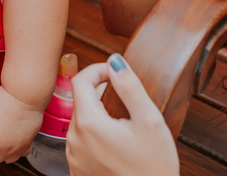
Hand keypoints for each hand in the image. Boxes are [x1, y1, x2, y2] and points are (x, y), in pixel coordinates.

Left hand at [0, 86, 42, 162]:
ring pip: (7, 159)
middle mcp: (5, 148)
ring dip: (3, 152)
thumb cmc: (5, 102)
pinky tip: (14, 138)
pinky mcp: (29, 143)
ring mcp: (18, 147)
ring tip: (2, 138)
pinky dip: (17, 149)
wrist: (25, 96)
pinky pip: (22, 154)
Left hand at [67, 56, 178, 175]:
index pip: (80, 80)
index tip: (115, 72)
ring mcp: (73, 156)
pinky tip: (116, 141)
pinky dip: (95, 133)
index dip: (98, 69)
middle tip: (125, 96)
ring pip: (81, 121)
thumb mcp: (149, 121)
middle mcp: (74, 139)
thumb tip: (115, 61)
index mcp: (88, 123)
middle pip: (80, 101)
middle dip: (100, 92)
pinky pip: (81, 141)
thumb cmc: (153, 167)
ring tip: (124, 121)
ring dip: (98, 113)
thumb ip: (130, 86)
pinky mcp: (77, 169)